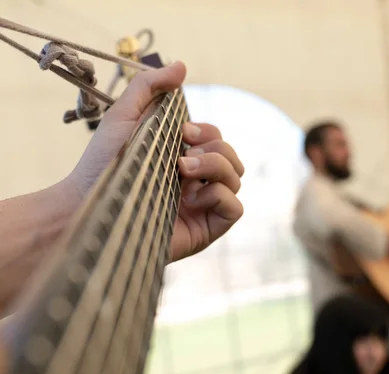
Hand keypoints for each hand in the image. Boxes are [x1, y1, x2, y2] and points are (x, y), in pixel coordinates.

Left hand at [66, 61, 243, 260]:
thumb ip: (149, 86)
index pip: (216, 139)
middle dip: (215, 148)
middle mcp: (195, 182)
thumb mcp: (123, 116)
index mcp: (182, 158)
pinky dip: (220, 196)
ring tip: (183, 171)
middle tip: (182, 156)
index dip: (207, 131)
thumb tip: (182, 65)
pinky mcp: (205, 229)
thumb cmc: (101, 164)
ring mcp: (202, 206)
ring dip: (216, 167)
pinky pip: (236, 208)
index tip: (183, 131)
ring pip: (237, 179)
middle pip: (232, 157)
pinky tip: (189, 199)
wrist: (87, 205)